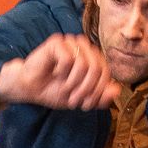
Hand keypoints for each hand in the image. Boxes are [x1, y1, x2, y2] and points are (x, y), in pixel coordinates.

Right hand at [0, 34, 117, 111]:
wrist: (29, 89)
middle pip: (97, 69)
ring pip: (84, 64)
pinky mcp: (57, 42)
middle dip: (87, 89)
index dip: (98, 92)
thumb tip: (117, 91)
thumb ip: (100, 96)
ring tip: (65, 89)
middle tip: (75, 100)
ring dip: (74, 83)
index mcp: (93, 58)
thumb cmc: (54, 90)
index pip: (106, 73)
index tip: (86, 105)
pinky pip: (68, 59)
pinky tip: (55, 75)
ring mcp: (71, 43)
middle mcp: (84, 47)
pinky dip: (63, 73)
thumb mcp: (81, 98)